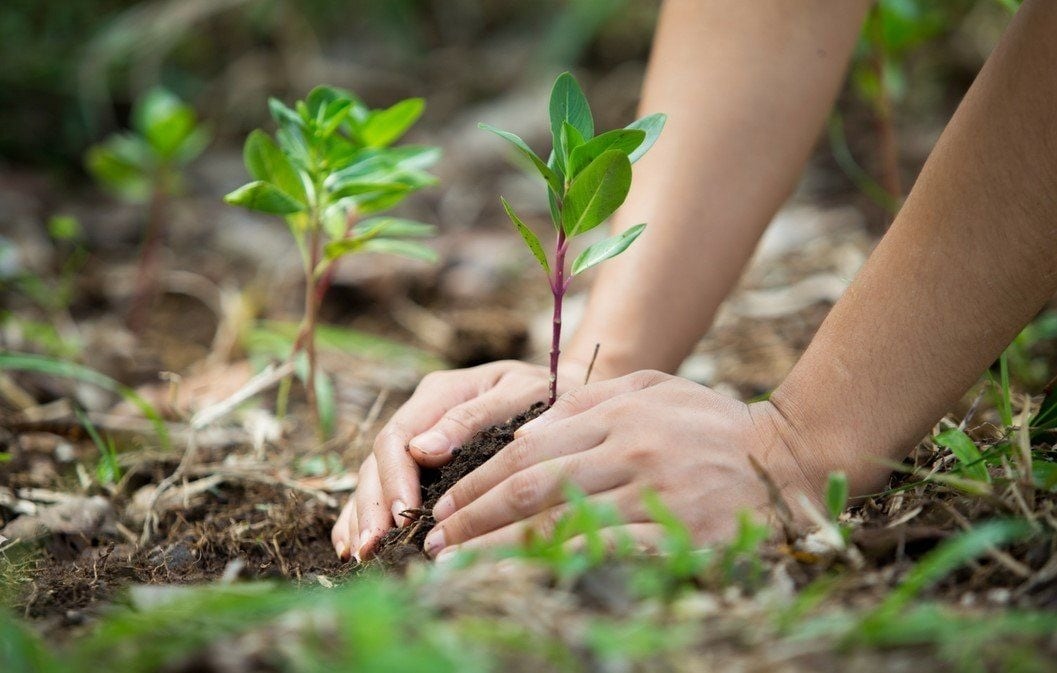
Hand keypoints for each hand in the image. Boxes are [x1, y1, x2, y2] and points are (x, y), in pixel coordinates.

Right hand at [331, 358, 595, 560]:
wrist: (565, 392)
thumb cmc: (548, 395)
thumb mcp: (520, 395)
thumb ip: (473, 418)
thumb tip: (422, 451)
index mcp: (441, 392)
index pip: (399, 436)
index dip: (395, 478)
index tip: (403, 514)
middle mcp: (422, 414)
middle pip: (379, 460)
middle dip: (373, 505)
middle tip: (373, 546)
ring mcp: (418, 437)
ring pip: (373, 475)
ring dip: (363, 515)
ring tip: (360, 554)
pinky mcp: (421, 461)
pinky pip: (383, 486)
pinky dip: (364, 514)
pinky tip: (352, 545)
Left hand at [420, 371, 828, 558]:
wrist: (791, 456)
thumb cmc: (713, 423)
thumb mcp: (653, 388)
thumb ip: (588, 403)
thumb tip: (524, 430)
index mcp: (618, 411)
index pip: (527, 449)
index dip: (478, 482)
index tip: (443, 507)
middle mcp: (630, 447)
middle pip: (531, 487)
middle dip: (473, 518)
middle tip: (434, 543)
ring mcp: (655, 491)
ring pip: (560, 524)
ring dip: (499, 551)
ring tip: (458, 569)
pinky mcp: (680, 533)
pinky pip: (606, 555)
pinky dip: (558, 569)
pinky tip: (526, 584)